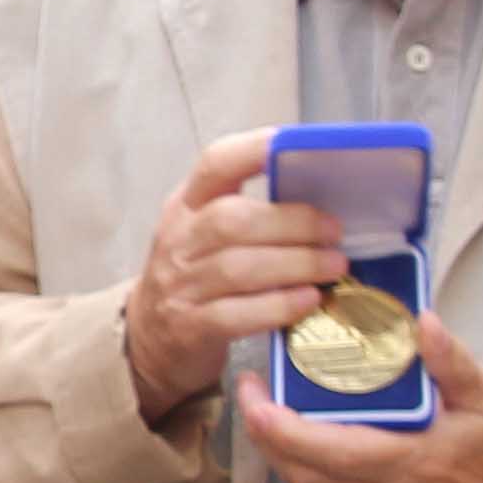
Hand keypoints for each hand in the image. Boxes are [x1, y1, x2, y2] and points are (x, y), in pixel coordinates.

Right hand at [122, 131, 348, 421]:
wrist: (148, 338)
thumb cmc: (194, 277)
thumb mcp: (205, 234)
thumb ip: (250, 214)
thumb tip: (323, 202)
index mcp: (186, 205)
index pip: (214, 164)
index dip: (251, 150)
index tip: (288, 144)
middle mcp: (179, 239)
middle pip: (233, 220)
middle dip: (292, 223)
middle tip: (334, 232)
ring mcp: (180, 285)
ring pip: (239, 268)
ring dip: (296, 264)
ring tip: (334, 266)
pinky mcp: (190, 326)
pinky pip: (238, 314)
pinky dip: (279, 305)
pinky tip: (309, 300)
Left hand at [234, 314, 482, 482]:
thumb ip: (452, 362)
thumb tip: (424, 321)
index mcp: (404, 464)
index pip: (320, 449)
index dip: (275, 424)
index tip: (254, 389)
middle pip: (296, 469)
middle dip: (262, 430)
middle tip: (252, 387)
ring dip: (281, 448)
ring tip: (271, 404)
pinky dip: (306, 465)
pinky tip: (307, 433)